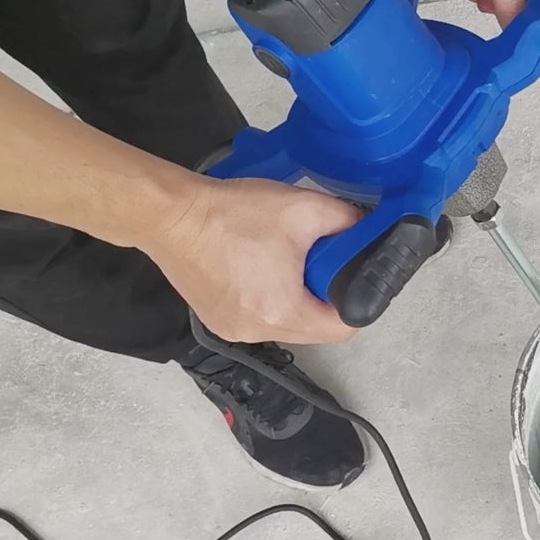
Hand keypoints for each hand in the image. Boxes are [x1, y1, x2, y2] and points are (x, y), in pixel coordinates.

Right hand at [144, 178, 362, 344]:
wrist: (171, 215)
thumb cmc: (231, 215)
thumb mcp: (304, 208)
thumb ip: (347, 221)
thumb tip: (367, 229)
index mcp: (282, 311)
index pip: (342, 329)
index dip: (356, 303)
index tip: (351, 278)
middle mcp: (257, 332)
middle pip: (315, 331)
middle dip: (325, 300)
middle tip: (320, 264)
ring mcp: (234, 331)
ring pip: (287, 326)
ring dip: (296, 301)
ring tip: (288, 263)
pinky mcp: (217, 322)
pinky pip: (260, 320)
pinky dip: (269, 301)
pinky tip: (262, 270)